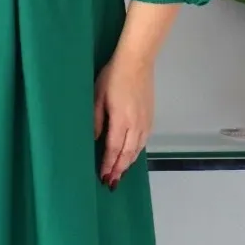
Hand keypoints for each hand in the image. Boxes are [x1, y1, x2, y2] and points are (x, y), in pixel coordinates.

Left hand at [93, 52, 153, 185]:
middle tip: (111, 183)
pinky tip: (131, 156)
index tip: (103, 177)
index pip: (113, 149)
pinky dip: (136, 152)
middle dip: (119, 169)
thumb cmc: (113, 76)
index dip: (108, 165)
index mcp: (121, 120)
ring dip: (128, 163)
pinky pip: (143, 141)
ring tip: (120, 174)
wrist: (137, 62)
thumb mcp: (97, 97)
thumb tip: (94, 139)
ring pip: (137, 149)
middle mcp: (136, 125)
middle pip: (127, 154)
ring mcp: (145, 122)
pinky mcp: (150, 117)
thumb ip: (96, 120)